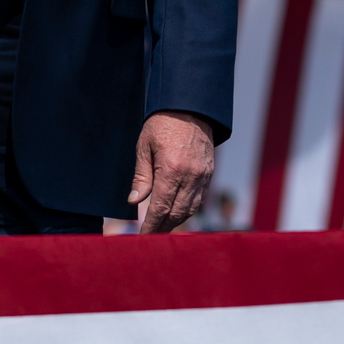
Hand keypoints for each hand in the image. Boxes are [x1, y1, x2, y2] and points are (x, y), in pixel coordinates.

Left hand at [128, 110, 214, 233]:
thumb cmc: (162, 123)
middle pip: (177, 213)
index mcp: (172, 169)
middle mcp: (191, 176)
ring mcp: (203, 175)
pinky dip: (188, 209)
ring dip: (176, 221)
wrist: (190, 106)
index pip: (160, 208)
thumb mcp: (144, 147)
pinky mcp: (209, 172)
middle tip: (150, 237)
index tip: (142, 237)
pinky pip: (199, 199)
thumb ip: (141, 177)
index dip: (151, 225)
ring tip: (162, 228)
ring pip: (190, 209)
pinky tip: (177, 212)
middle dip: (162, 228)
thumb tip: (134, 201)